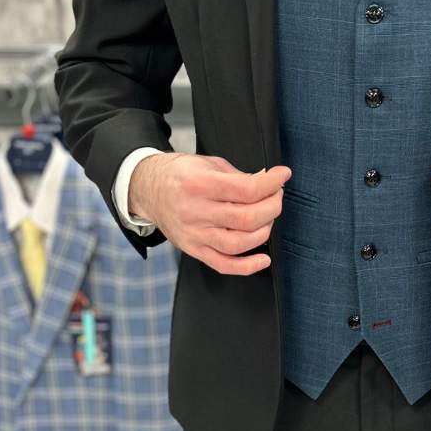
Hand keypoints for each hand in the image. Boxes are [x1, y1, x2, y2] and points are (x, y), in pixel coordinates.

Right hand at [130, 153, 290, 274]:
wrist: (147, 188)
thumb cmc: (179, 174)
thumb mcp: (209, 163)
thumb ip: (239, 175)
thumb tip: (267, 184)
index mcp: (200, 184)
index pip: (247, 189)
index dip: (272, 183)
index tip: (283, 175)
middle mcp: (196, 211)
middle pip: (248, 218)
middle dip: (273, 206)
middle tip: (276, 196)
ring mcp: (194, 234)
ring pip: (240, 243)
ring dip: (264, 231)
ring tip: (268, 218)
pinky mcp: (194, 249)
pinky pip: (223, 265)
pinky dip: (247, 266)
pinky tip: (263, 259)